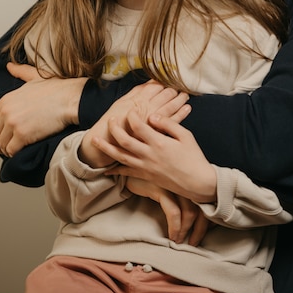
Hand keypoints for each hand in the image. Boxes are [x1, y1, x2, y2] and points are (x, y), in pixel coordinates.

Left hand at [0, 62, 85, 156]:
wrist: (71, 99)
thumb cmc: (58, 89)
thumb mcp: (35, 77)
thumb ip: (20, 72)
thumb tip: (10, 66)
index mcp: (6, 99)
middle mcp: (7, 111)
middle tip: (8, 145)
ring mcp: (14, 123)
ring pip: (1, 144)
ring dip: (7, 149)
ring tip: (16, 149)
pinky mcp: (23, 135)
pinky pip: (12, 150)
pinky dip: (15, 153)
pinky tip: (22, 150)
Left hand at [99, 109, 216, 203]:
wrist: (198, 182)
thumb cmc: (194, 157)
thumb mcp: (186, 135)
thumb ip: (168, 124)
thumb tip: (152, 116)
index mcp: (159, 142)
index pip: (139, 126)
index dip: (132, 116)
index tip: (130, 110)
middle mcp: (149, 155)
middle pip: (124, 140)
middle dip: (114, 129)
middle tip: (110, 120)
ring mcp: (146, 167)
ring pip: (120, 156)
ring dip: (106, 148)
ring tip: (94, 140)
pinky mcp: (146, 175)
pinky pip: (126, 172)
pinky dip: (115, 170)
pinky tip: (106, 168)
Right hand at [125, 177, 209, 244]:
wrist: (130, 167)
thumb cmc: (152, 177)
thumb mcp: (170, 183)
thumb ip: (182, 192)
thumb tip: (194, 215)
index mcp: (191, 178)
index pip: (207, 200)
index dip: (208, 219)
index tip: (203, 232)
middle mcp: (186, 179)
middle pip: (202, 207)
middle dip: (200, 229)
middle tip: (194, 242)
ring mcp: (174, 183)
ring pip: (190, 212)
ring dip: (186, 230)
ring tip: (180, 241)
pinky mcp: (161, 188)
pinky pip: (173, 212)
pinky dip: (175, 227)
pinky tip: (172, 235)